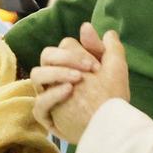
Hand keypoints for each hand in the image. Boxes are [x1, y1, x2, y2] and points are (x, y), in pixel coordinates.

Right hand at [31, 25, 128, 143]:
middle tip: (85, 71)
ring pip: (37, 75)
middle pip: (46, 56)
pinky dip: (52, 96)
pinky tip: (69, 91)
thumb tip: (86, 26)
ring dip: (56, 73)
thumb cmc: (115, 97)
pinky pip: (38, 104)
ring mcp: (50, 97)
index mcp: (70, 65)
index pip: (62, 47)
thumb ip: (106, 45)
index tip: (96, 66)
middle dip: (65, 58)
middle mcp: (57, 79)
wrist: (115, 126)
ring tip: (77, 81)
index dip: (77, 52)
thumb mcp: (115, 68)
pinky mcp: (47, 117)